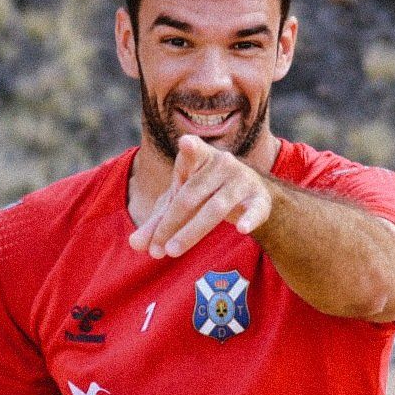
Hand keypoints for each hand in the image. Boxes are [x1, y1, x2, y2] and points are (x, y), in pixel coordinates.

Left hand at [128, 135, 273, 257]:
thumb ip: (158, 222)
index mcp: (199, 158)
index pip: (193, 152)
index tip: (186, 143)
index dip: (190, 149)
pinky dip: (249, 219)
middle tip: (156, 250)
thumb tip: (135, 245)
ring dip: (192, 231)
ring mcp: (242, 181)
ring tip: (172, 251)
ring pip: (216, 208)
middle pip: (191, 196)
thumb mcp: (181, 202)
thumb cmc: (206, 193)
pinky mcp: (260, 200)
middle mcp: (223, 164)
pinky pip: (254, 211)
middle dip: (171, 223)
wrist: (252, 193)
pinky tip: (242, 229)